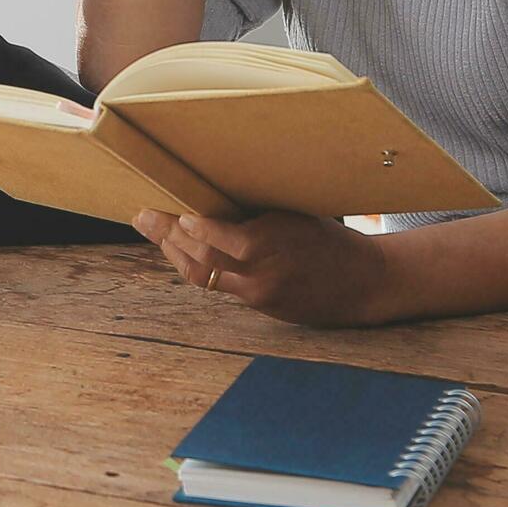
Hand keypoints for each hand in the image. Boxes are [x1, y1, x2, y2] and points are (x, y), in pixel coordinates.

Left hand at [133, 209, 400, 327]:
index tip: (174, 212)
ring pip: (204, 277)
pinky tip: (184, 253)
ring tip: (156, 233)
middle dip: (168, 237)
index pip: (221, 238)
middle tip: (143, 217)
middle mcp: (263, 272)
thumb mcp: (297, 216)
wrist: (364, 284)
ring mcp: (260, 294)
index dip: (193, 228)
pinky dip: (199, 269)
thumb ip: (258, 216)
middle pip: (202, 259)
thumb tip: (215, 199)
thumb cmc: (331, 240)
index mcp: (274, 241)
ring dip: (176, 254)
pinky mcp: (261, 307)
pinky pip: (221, 287)